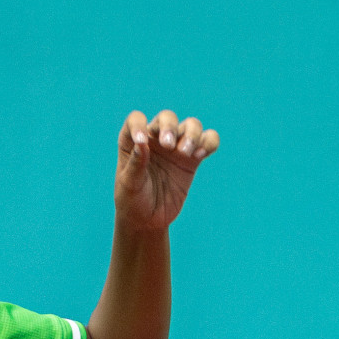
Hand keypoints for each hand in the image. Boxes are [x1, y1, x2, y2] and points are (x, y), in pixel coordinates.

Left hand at [115, 110, 218, 233]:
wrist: (148, 220)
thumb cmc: (132, 200)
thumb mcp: (129, 184)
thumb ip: (136, 163)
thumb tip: (142, 141)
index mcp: (132, 141)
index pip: (135, 120)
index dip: (138, 124)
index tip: (141, 140)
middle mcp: (155, 139)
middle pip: (167, 118)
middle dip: (169, 126)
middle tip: (168, 145)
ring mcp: (176, 147)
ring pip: (191, 125)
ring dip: (192, 133)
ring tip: (185, 152)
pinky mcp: (193, 159)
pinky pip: (208, 141)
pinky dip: (208, 142)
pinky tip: (200, 154)